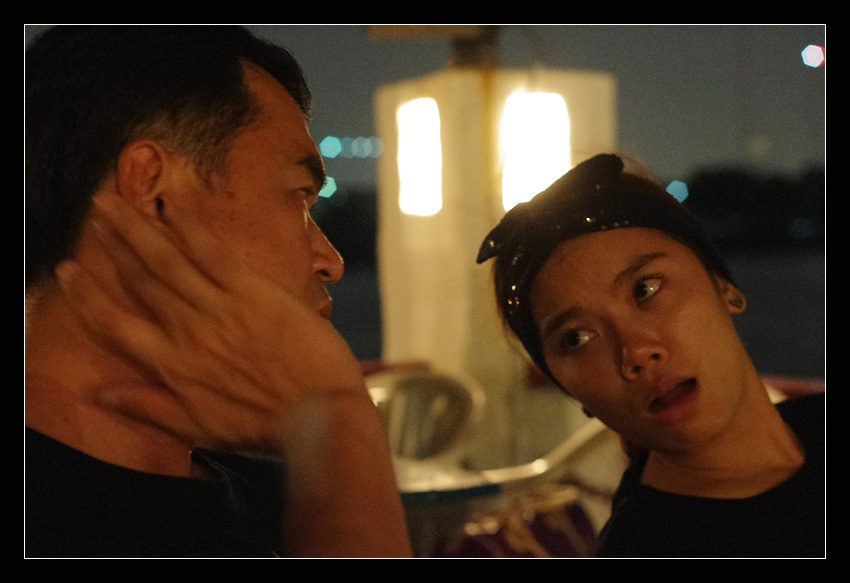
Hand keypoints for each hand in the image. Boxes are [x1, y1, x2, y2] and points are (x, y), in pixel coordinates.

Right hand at [56, 192, 365, 455]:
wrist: (317, 414)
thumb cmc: (263, 425)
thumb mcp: (198, 428)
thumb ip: (148, 407)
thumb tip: (101, 395)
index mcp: (171, 365)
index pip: (113, 324)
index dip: (85, 295)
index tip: (66, 270)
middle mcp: (187, 330)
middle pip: (140, 279)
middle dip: (114, 243)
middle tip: (95, 211)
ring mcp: (219, 307)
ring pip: (167, 260)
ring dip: (138, 227)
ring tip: (114, 200)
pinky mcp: (253, 290)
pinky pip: (214, 252)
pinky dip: (191, 228)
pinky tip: (173, 205)